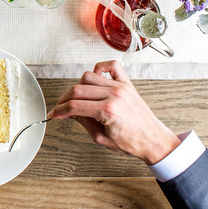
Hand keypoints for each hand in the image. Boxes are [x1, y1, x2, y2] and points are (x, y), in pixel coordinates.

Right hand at [48, 61, 179, 164]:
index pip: (74, 106)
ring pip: (89, 76)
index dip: (60, 110)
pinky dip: (100, 68)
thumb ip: (83, 122)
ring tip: (78, 97)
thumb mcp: (101, 138)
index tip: (54, 114)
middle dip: (64, 99)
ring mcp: (121, 87)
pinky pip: (111, 66)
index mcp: (107, 111)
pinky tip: (95, 76)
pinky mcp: (127, 84)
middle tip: (61, 107)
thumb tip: (69, 113)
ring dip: (78, 86)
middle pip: (77, 90)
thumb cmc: (132, 142)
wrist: (153, 140)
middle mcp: (114, 95)